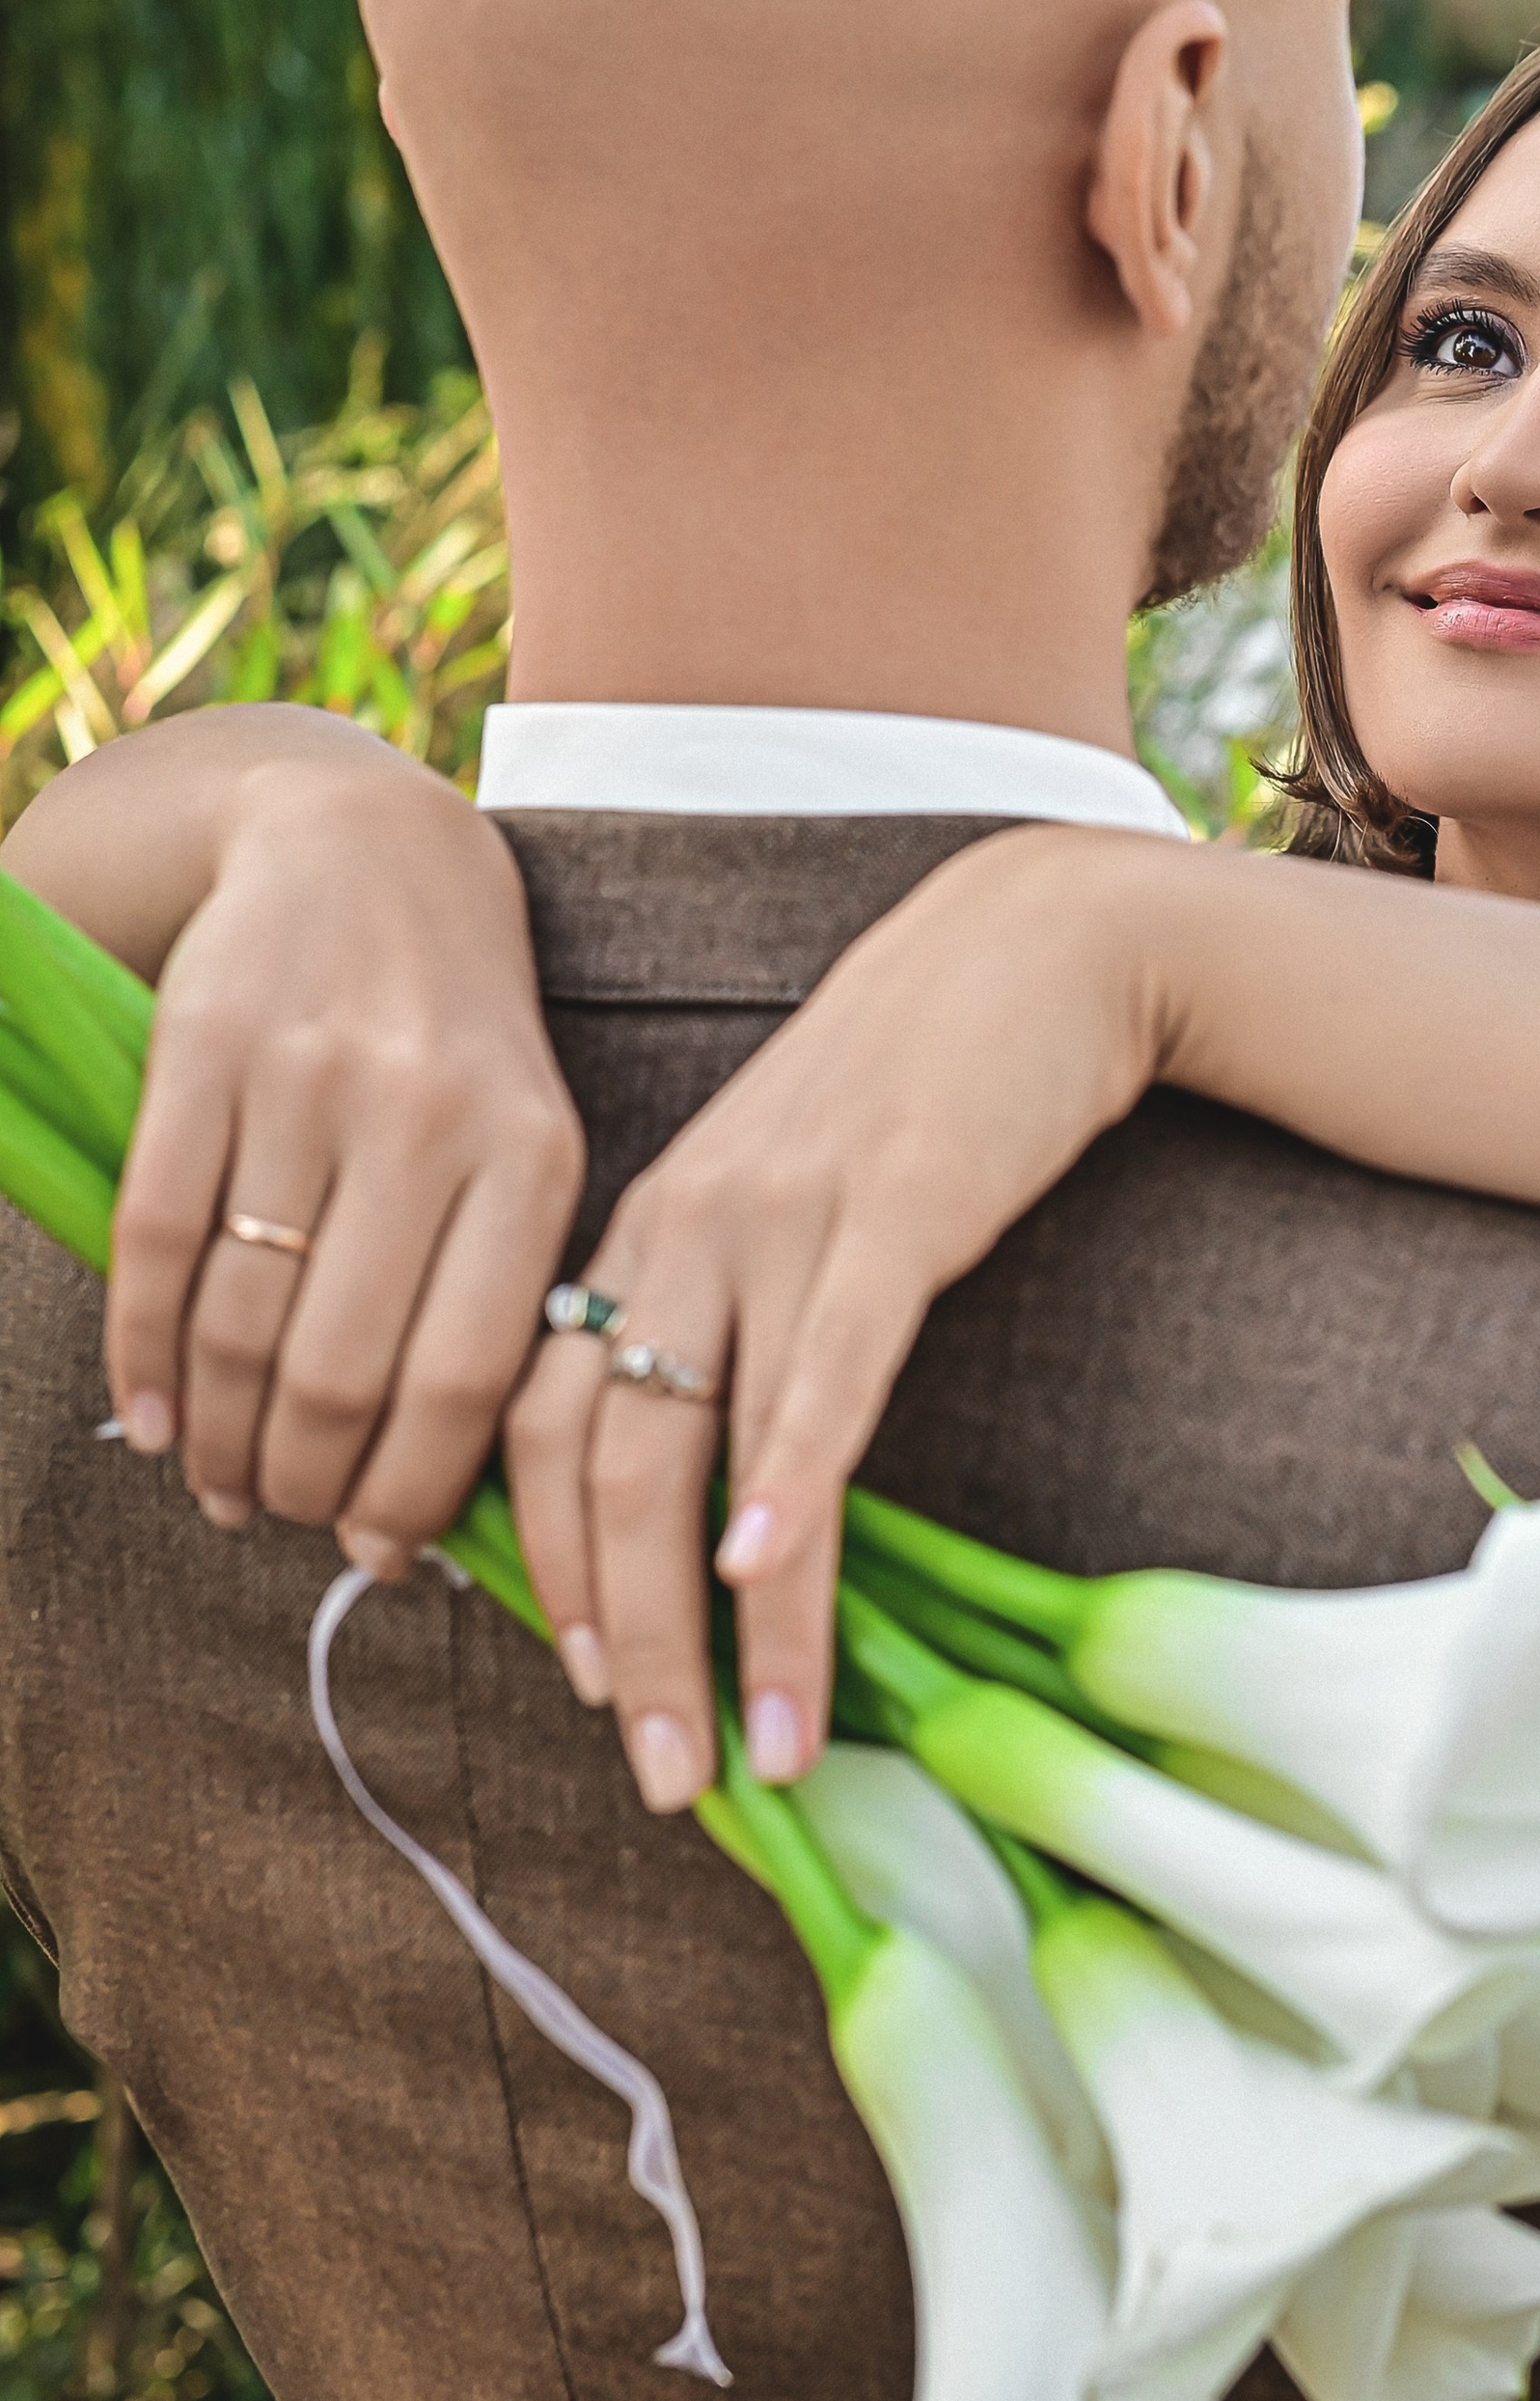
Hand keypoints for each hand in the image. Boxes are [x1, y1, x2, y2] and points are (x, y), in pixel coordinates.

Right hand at [21, 717, 587, 1562]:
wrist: (368, 847)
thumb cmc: (461, 1036)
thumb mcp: (530, 1140)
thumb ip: (502, 1293)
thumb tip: (440, 1504)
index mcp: (534, 1153)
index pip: (465, 1378)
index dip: (409, 1492)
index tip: (379, 1553)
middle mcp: (426, 1115)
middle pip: (340, 1368)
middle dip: (302, 1479)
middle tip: (285, 1518)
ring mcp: (308, 1079)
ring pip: (242, 1320)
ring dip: (220, 1435)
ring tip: (223, 1480)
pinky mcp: (202, 1049)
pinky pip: (157, 1241)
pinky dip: (145, 1354)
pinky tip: (153, 1416)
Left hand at [503, 823, 1185, 1810]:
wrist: (1042, 943)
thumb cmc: (924, 1082)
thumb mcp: (795, 1190)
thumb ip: (739, 1307)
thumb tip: (715, 1480)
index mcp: (650, 1231)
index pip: (539, 1420)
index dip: (548, 1566)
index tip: (584, 1686)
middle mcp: (687, 1228)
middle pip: (600, 1461)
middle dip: (623, 1641)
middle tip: (660, 1774)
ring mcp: (785, 1216)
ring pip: (703, 1444)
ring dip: (721, 1622)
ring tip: (759, 1747)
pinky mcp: (897, 1207)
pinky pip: (828, 1366)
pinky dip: (792, 1478)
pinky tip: (776, 1577)